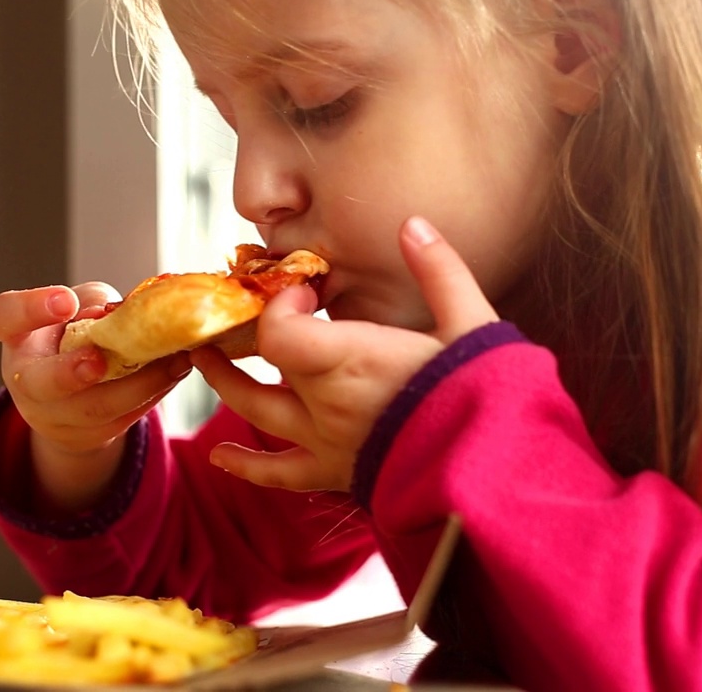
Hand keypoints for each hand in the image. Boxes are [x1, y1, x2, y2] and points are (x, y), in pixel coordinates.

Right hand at [0, 282, 191, 508]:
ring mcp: (54, 416)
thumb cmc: (73, 336)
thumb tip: (127, 314)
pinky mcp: (89, 436)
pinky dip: (154, 394)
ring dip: (139, 383)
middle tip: (101, 359)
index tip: (64, 302)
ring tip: (176, 358)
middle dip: (70, 373)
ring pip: (95, 408)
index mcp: (18, 336)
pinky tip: (177, 373)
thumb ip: (95, 302)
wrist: (71, 398)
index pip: (5, 317)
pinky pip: (124, 418)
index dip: (31, 309)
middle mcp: (26, 379)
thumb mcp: (78, 307)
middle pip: (40, 382)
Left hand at [191, 216, 498, 491]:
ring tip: (205, 361)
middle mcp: (326, 403)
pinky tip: (219, 458)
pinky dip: (247, 465)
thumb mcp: (473, 325)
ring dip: (228, 383)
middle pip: (265, 363)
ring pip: (258, 410)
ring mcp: (326, 442)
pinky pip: (279, 473)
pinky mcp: (336, 473)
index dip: (283, 306)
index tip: (306, 292)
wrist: (495, 476)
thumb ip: (441, 272)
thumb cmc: (486, 396)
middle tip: (242, 312)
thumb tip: (413, 225)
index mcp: (353, 361)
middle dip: (252, 333)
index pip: (279, 331)